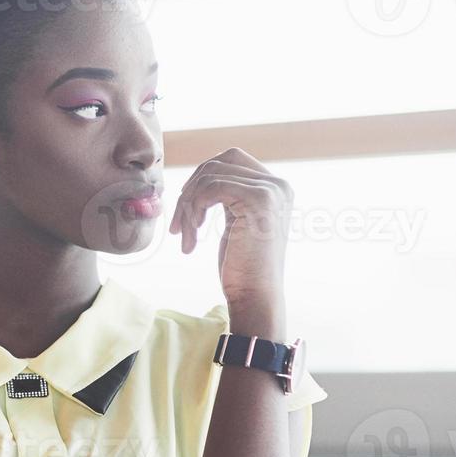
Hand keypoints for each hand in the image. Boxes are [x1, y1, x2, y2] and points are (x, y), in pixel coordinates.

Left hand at [167, 147, 292, 304]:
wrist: (255, 297)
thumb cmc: (241, 268)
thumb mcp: (236, 223)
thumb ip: (229, 197)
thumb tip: (199, 175)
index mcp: (274, 188)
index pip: (230, 160)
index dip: (200, 179)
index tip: (185, 210)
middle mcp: (278, 184)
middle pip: (218, 162)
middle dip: (190, 190)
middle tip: (177, 225)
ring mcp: (271, 190)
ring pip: (210, 176)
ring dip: (188, 206)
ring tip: (184, 237)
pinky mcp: (260, 200)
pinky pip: (211, 187)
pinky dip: (194, 209)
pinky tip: (194, 235)